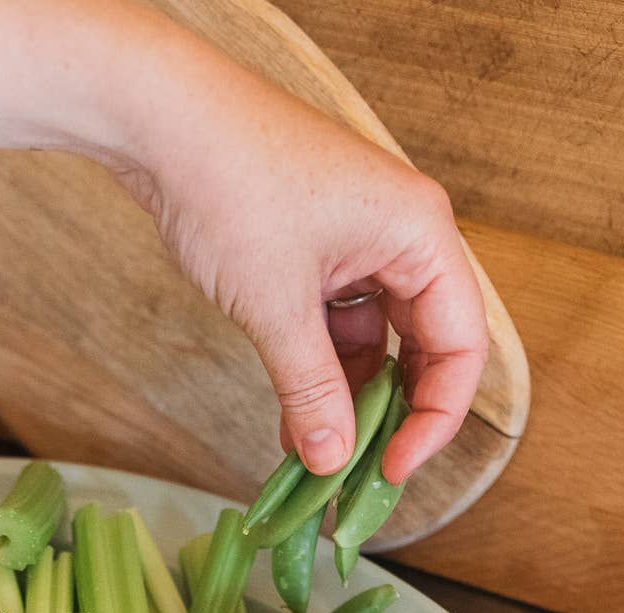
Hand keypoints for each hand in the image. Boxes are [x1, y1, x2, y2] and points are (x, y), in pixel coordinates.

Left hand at [0, 0, 487, 480]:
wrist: (162, 122)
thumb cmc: (230, 186)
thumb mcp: (277, 309)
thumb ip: (313, 391)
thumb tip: (332, 460)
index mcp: (420, 234)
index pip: (460, 347)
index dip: (434, 420)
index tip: (393, 471)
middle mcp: (402, 236)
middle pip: (425, 348)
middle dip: (391, 419)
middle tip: (358, 479)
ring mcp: (360, 242)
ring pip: (376, 344)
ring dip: (347, 403)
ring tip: (315, 460)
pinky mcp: (318, 251)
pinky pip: (337, 327)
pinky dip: (319, 374)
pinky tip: (295, 422)